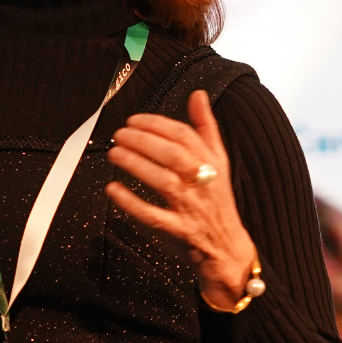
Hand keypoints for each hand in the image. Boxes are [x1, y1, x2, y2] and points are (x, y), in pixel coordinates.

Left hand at [105, 90, 259, 311]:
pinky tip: (113, 189)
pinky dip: (131, 202)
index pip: (184, 136)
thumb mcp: (219, 161)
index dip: (157, 125)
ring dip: (136, 165)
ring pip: (164, 182)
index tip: (134, 120)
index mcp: (211, 163)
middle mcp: (203, 182)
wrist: (228, 247)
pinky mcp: (180, 230)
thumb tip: (198, 95)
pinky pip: (154, 216)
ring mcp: (191, 207)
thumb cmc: (217, 200)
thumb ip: (206, 127)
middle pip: (174, 156)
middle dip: (144, 141)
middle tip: (120, 134)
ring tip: (114, 153)